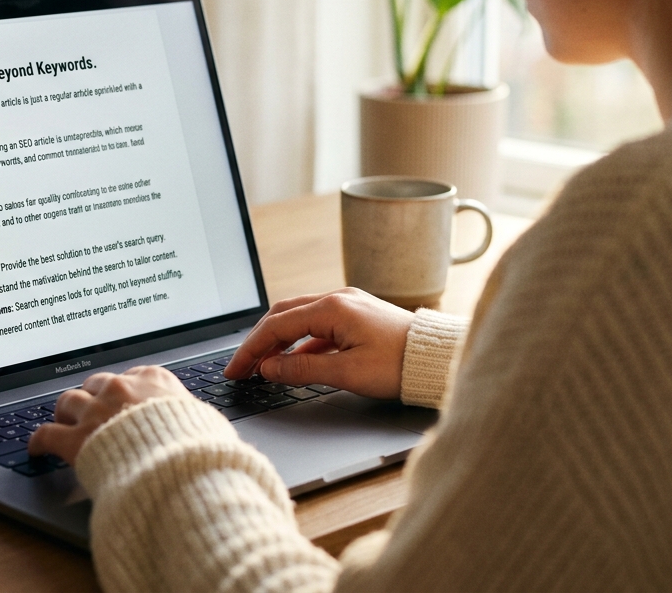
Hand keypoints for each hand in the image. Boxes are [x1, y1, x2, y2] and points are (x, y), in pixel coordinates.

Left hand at [27, 366, 188, 463]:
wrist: (178, 468)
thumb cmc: (197, 448)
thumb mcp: (205, 421)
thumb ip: (192, 416)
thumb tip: (203, 424)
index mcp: (153, 379)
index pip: (132, 375)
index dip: (124, 391)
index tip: (122, 399)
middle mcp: (121, 388)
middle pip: (96, 384)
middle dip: (93, 396)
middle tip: (91, 411)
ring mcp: (95, 411)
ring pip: (69, 401)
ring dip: (66, 412)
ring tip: (64, 422)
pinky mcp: (75, 439)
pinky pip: (46, 433)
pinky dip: (39, 440)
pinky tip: (37, 447)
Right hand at [223, 289, 414, 399]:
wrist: (436, 358)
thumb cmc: (399, 364)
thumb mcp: (347, 372)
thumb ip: (302, 369)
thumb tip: (269, 368)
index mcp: (332, 308)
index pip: (276, 326)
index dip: (251, 349)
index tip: (235, 370)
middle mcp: (337, 299)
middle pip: (283, 315)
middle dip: (258, 341)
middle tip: (241, 367)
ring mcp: (348, 305)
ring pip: (299, 319)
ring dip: (278, 341)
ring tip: (262, 365)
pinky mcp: (357, 315)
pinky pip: (318, 325)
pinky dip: (300, 342)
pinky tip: (294, 361)